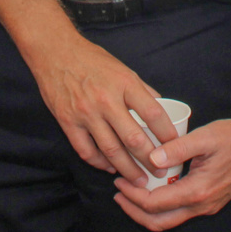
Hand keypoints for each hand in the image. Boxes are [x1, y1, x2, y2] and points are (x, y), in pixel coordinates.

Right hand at [26, 35, 174, 184]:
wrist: (55, 51)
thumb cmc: (91, 59)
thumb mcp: (122, 68)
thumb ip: (140, 89)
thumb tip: (161, 109)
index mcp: (124, 83)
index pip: (153, 113)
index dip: (167, 134)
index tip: (175, 146)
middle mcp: (106, 99)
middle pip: (134, 138)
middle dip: (150, 160)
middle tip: (160, 172)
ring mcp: (85, 113)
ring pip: (111, 150)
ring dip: (128, 169)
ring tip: (139, 180)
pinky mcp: (67, 122)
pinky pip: (86, 151)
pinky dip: (100, 163)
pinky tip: (110, 167)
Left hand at [112, 116, 230, 230]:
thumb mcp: (205, 137)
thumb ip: (177, 148)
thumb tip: (151, 158)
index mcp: (198, 191)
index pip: (156, 204)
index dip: (133, 196)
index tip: (119, 181)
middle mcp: (202, 205)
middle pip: (160, 221)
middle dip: (135, 210)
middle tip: (118, 193)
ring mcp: (207, 205)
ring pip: (170, 219)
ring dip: (147, 209)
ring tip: (130, 190)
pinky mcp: (209, 200)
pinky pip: (180, 211)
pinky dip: (161, 204)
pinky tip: (153, 187)